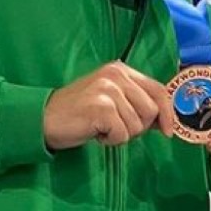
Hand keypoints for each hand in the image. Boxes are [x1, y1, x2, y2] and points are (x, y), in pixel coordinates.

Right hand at [43, 61, 174, 148]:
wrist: (43, 119)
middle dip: (138, 127)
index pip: (158, 90)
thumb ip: (137, 104)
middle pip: (151, 110)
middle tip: (114, 127)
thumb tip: (166, 121)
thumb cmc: (79, 113)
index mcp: (121, 70)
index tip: (168, 132)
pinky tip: (94, 132)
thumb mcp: (111, 100)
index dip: (167, 113)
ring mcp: (108, 90)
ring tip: (101, 127)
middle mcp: (116, 75)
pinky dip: (110, 140)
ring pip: (137, 125)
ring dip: (121, 134)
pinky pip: (122, 134)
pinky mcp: (101, 107)